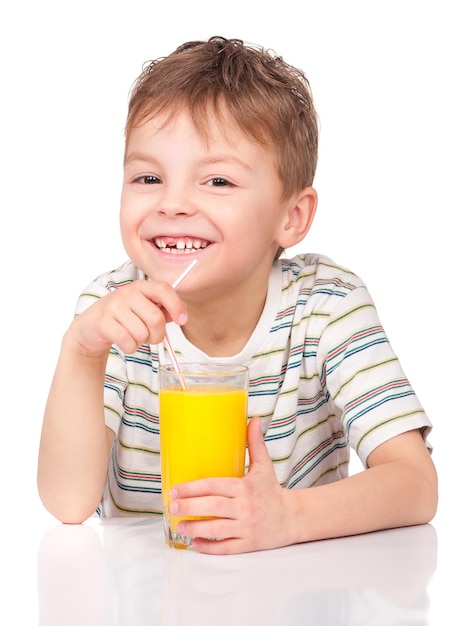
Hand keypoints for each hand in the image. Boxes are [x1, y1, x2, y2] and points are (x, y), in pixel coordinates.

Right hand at [67, 280, 187, 356]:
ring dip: (141, 342)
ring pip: (142, 333)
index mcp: (141, 287)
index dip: (177, 305)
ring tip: (132, 337)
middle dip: (157, 335)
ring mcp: (113, 306)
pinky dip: (130, 347)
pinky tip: (123, 342)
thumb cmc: (123, 318)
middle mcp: (127, 293)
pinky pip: (128, 342)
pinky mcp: (103, 322)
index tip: (182, 320)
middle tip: (151, 337)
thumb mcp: (143, 310)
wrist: (90, 328)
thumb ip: (163, 310)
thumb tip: (179, 315)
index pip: (164, 289)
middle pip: (156, 318)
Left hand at [169, 417, 292, 553]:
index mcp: (245, 486)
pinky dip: (210, 547)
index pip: (215, 486)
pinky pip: (226, 547)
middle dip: (189, 507)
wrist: (292, 518)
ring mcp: (247, 527)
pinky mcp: (249, 543)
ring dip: (195, 528)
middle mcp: (245, 507)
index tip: (175, 490)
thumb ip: (255, 443)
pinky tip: (196, 543)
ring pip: (217, 529)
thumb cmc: (272, 490)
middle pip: (212, 507)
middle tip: (172, 507)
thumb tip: (254, 418)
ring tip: (179, 525)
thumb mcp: (264, 465)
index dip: (193, 488)